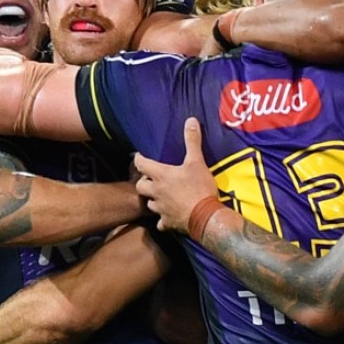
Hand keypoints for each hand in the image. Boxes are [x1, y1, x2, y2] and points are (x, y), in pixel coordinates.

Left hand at [134, 117, 217, 234]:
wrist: (204, 216)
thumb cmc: (199, 187)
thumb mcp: (197, 162)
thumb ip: (192, 141)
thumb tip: (190, 120)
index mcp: (161, 176)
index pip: (141, 164)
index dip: (138, 159)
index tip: (139, 156)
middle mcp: (156, 192)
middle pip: (140, 186)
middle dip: (143, 182)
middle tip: (152, 179)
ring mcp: (160, 209)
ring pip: (149, 204)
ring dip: (153, 200)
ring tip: (161, 197)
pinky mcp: (167, 222)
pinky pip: (160, 223)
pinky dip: (162, 220)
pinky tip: (168, 218)